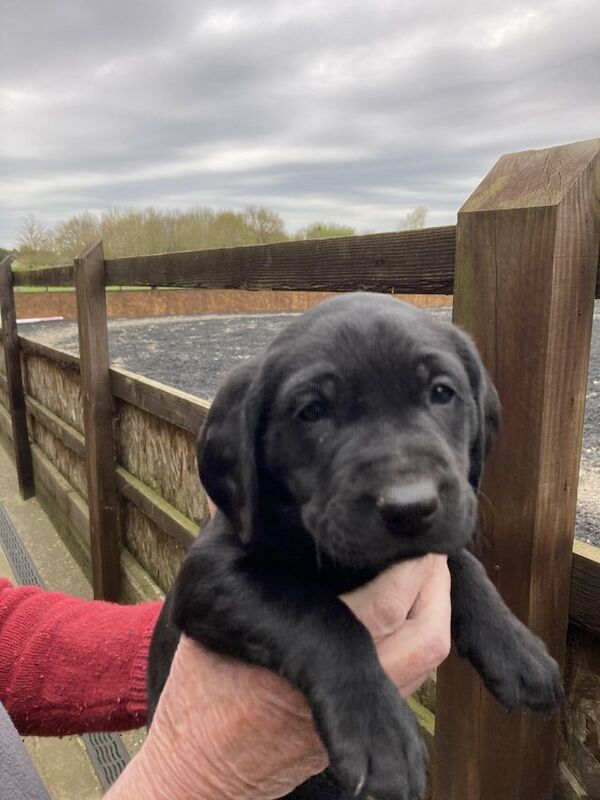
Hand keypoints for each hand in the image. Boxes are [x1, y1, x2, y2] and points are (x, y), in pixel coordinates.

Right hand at [107, 552, 449, 799]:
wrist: (201, 765)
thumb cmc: (204, 684)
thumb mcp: (213, 614)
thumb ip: (233, 548)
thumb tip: (230, 490)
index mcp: (305, 649)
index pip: (387, 603)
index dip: (412, 568)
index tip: (410, 536)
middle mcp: (343, 688)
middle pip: (423, 637)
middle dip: (438, 587)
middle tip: (429, 549)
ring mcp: (358, 715)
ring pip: (425, 664)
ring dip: (437, 615)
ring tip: (425, 575)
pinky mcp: (363, 731)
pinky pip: (411, 685)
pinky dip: (420, 642)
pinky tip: (408, 614)